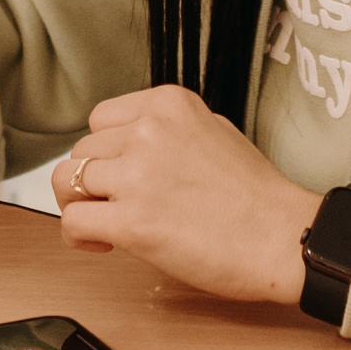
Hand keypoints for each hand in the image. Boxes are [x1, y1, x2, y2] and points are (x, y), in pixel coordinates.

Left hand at [50, 86, 321, 303]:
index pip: (100, 119)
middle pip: (82, 151)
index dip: (106, 151)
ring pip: (67, 182)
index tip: (119, 173)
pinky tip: (103, 245)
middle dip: (94, 181)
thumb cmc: (257, 196)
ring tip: (104, 224)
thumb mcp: (213, 130)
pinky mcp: (132, 221)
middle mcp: (148, 131)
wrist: (283, 237)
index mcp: (168, 104)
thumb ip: (168, 130)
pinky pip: (73, 222)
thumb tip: (131, 146)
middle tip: (115, 206)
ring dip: (80, 205)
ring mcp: (137, 175)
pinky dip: (79, 237)